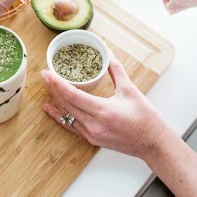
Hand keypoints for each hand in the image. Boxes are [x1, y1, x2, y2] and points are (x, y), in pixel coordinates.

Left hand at [41, 52, 165, 157]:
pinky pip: (70, 126)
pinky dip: (58, 116)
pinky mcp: (90, 139)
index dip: (57, 83)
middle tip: (44, 75)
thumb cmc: (145, 118)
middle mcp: (93, 124)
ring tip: (46, 87)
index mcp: (103, 111)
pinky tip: (49, 108)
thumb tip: (108, 53)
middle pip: (66, 104)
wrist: (152, 143)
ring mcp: (90, 134)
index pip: (73, 95)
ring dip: (54, 100)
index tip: (48, 73)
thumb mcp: (130, 90)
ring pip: (66, 115)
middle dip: (52, 88)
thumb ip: (116, 70)